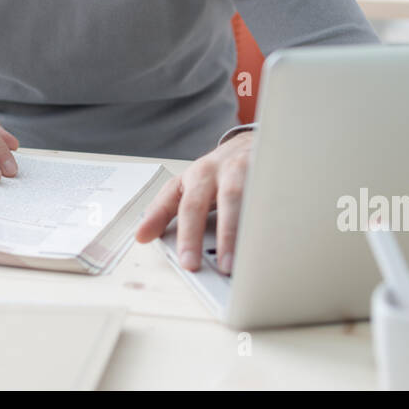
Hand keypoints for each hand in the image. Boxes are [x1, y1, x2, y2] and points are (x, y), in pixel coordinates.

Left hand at [134, 130, 253, 274]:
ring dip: (230, 234)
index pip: (172, 199)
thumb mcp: (191, 186)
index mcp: (196, 176)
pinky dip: (262, 222)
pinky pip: (264, 199)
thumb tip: (141, 236)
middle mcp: (217, 171)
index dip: (156, 219)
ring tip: (228, 264)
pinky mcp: (267, 173)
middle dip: (192, 235)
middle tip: (191, 264)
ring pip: (234, 199)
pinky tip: (261, 242)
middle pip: (199, 201)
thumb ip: (166, 210)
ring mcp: (244, 169)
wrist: (254, 144)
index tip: (143, 239)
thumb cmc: (221, 172)